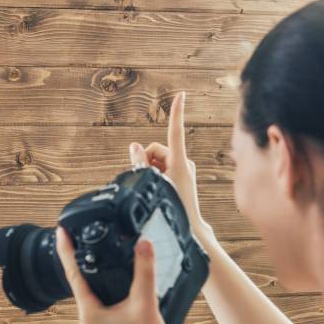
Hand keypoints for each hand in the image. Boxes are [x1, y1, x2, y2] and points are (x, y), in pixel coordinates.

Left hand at [56, 227, 169, 323]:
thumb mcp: (147, 305)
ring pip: (96, 313)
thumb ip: (144, 272)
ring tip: (132, 316)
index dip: (67, 251)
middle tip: (124, 290)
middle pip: (89, 294)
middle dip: (102, 286)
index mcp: (89, 312)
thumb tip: (143, 244)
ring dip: (109, 308)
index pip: (74, 273)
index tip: (60, 232)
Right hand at [129, 91, 212, 238]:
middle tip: (146, 178)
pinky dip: (157, 174)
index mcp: (179, 162)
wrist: (189, 229)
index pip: (175, 132)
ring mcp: (184, 170)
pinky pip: (163, 168)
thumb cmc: (173, 208)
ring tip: (154, 188)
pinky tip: (158, 189)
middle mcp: (184, 162)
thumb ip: (140, 163)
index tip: (181, 95)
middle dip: (147, 160)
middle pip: (156, 150)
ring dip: (151, 169)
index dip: (176, 113)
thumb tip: (134, 145)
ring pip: (158, 160)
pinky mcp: (182, 176)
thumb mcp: (153, 184)